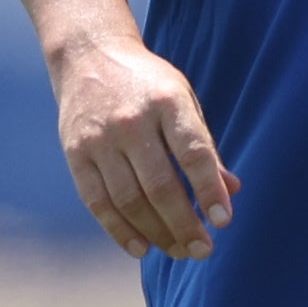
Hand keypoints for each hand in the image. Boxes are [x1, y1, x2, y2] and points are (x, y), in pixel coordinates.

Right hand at [50, 31, 236, 257]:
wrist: (88, 56)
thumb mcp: (183, 101)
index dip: (209, 191)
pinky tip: (142, 248)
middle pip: (160, 185)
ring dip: (157, 233)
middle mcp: (132, 121)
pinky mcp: (76, 154)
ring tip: (179, 250)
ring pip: (130, 200)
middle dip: (185, 224)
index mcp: (167, 102)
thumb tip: (231, 191)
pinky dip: (120, 230)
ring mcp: (100, 139)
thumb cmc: (148, 85)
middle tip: (203, 250)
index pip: (194, 154)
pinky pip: (99, 202)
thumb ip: (204, 146)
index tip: (223, 222)